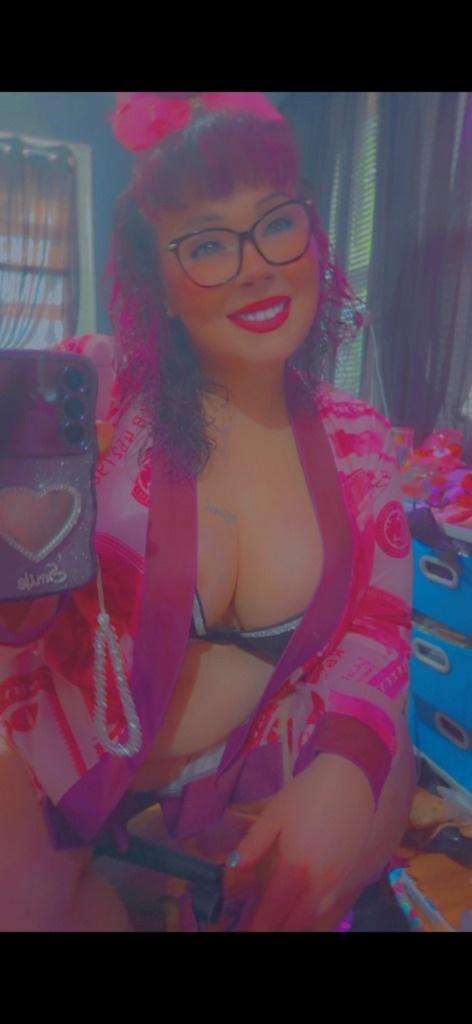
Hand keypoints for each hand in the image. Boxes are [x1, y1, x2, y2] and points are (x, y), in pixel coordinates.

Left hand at [230, 754, 374, 930]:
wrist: (353, 778)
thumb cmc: (310, 792)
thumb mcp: (275, 813)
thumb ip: (253, 844)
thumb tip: (234, 867)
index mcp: (296, 868)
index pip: (273, 910)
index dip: (257, 926)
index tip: (244, 932)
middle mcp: (320, 883)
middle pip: (296, 923)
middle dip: (276, 930)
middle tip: (258, 928)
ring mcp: (340, 882)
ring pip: (317, 920)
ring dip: (296, 925)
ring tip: (279, 924)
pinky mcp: (353, 876)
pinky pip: (333, 909)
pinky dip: (317, 918)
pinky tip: (305, 912)